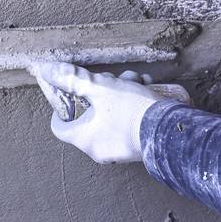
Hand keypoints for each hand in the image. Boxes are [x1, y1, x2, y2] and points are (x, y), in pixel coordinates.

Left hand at [28, 60, 190, 163]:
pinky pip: (127, 124)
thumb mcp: (102, 88)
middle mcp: (96, 149)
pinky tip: (148, 90)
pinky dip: (133, 106)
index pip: (59, 126)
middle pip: (88, 115)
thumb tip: (48, 71)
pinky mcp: (136, 148)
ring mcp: (117, 151)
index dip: (62, 107)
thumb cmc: (134, 111)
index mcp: (83, 138)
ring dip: (120, 94)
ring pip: (110, 116)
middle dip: (100, 92)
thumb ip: (74, 79)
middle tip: (114, 78)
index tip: (72, 93)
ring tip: (136, 81)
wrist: (172, 130)